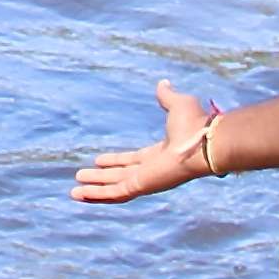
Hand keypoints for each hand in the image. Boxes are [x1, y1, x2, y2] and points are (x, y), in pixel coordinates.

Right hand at [72, 84, 217, 205]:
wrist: (204, 141)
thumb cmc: (196, 124)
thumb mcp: (176, 104)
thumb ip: (166, 96)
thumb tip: (163, 83)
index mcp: (161, 154)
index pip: (133, 160)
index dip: (115, 161)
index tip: (98, 160)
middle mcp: (153, 170)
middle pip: (120, 176)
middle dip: (101, 177)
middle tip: (81, 176)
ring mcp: (147, 180)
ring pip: (114, 187)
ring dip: (94, 190)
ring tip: (74, 192)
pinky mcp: (141, 186)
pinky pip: (115, 193)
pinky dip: (97, 195)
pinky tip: (80, 194)